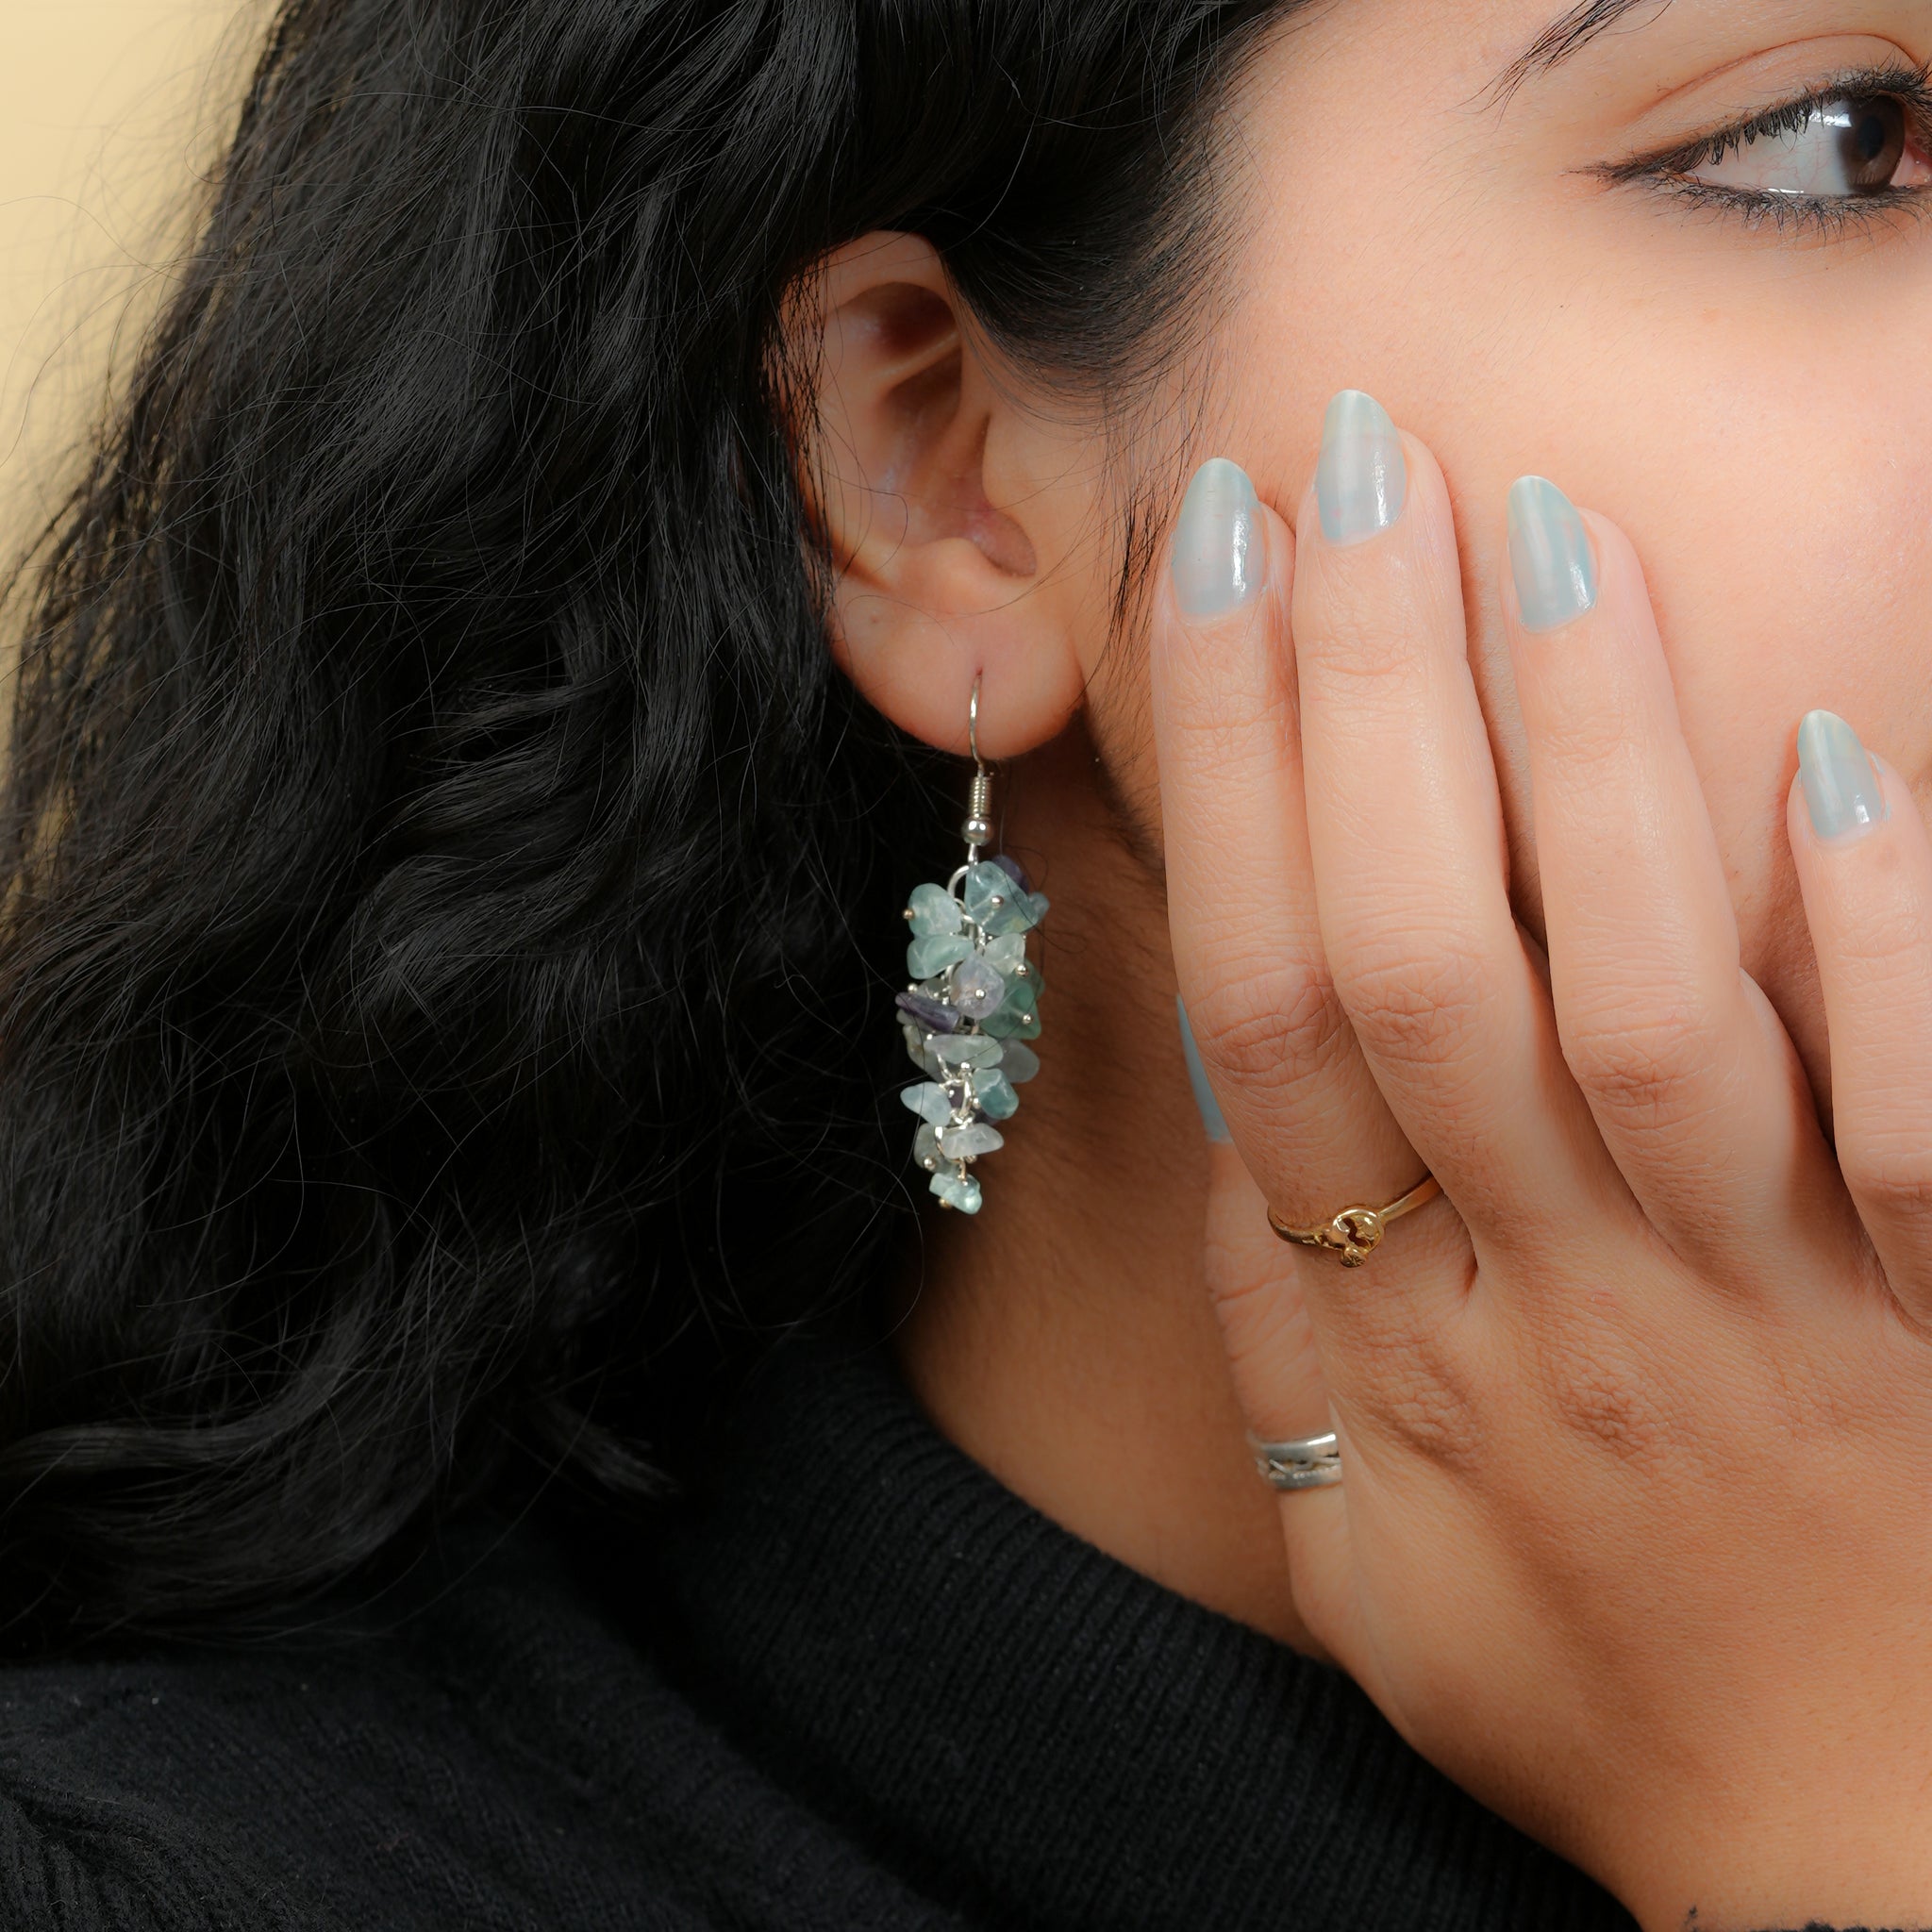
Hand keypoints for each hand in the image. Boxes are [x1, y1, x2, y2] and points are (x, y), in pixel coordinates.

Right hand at [1151, 415, 1931, 1930]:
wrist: (1827, 1852)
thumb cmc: (1572, 1664)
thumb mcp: (1351, 1529)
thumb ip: (1286, 1306)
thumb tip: (1247, 1078)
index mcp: (1393, 1330)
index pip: (1274, 1000)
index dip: (1229, 768)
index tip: (1215, 563)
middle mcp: (1554, 1288)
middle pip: (1427, 962)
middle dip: (1370, 699)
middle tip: (1356, 463)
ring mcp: (1756, 1303)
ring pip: (1645, 1005)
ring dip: (1586, 760)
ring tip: (1544, 534)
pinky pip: (1919, 1128)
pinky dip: (1879, 950)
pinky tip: (1840, 762)